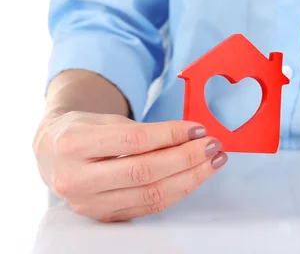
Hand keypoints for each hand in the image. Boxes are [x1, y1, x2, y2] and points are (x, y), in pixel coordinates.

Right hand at [32, 111, 226, 221]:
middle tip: (212, 146)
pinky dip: (177, 191)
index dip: (171, 135)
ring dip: (190, 178)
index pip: (134, 140)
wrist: (51, 153)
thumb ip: (145, 130)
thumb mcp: (106, 119)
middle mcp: (75, 178)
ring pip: (150, 194)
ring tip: (212, 162)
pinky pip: (149, 206)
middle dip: (187, 158)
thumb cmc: (83, 131)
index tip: (198, 129)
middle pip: (145, 171)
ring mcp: (88, 203)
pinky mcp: (103, 217)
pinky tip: (194, 176)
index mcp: (73, 144)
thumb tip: (191, 136)